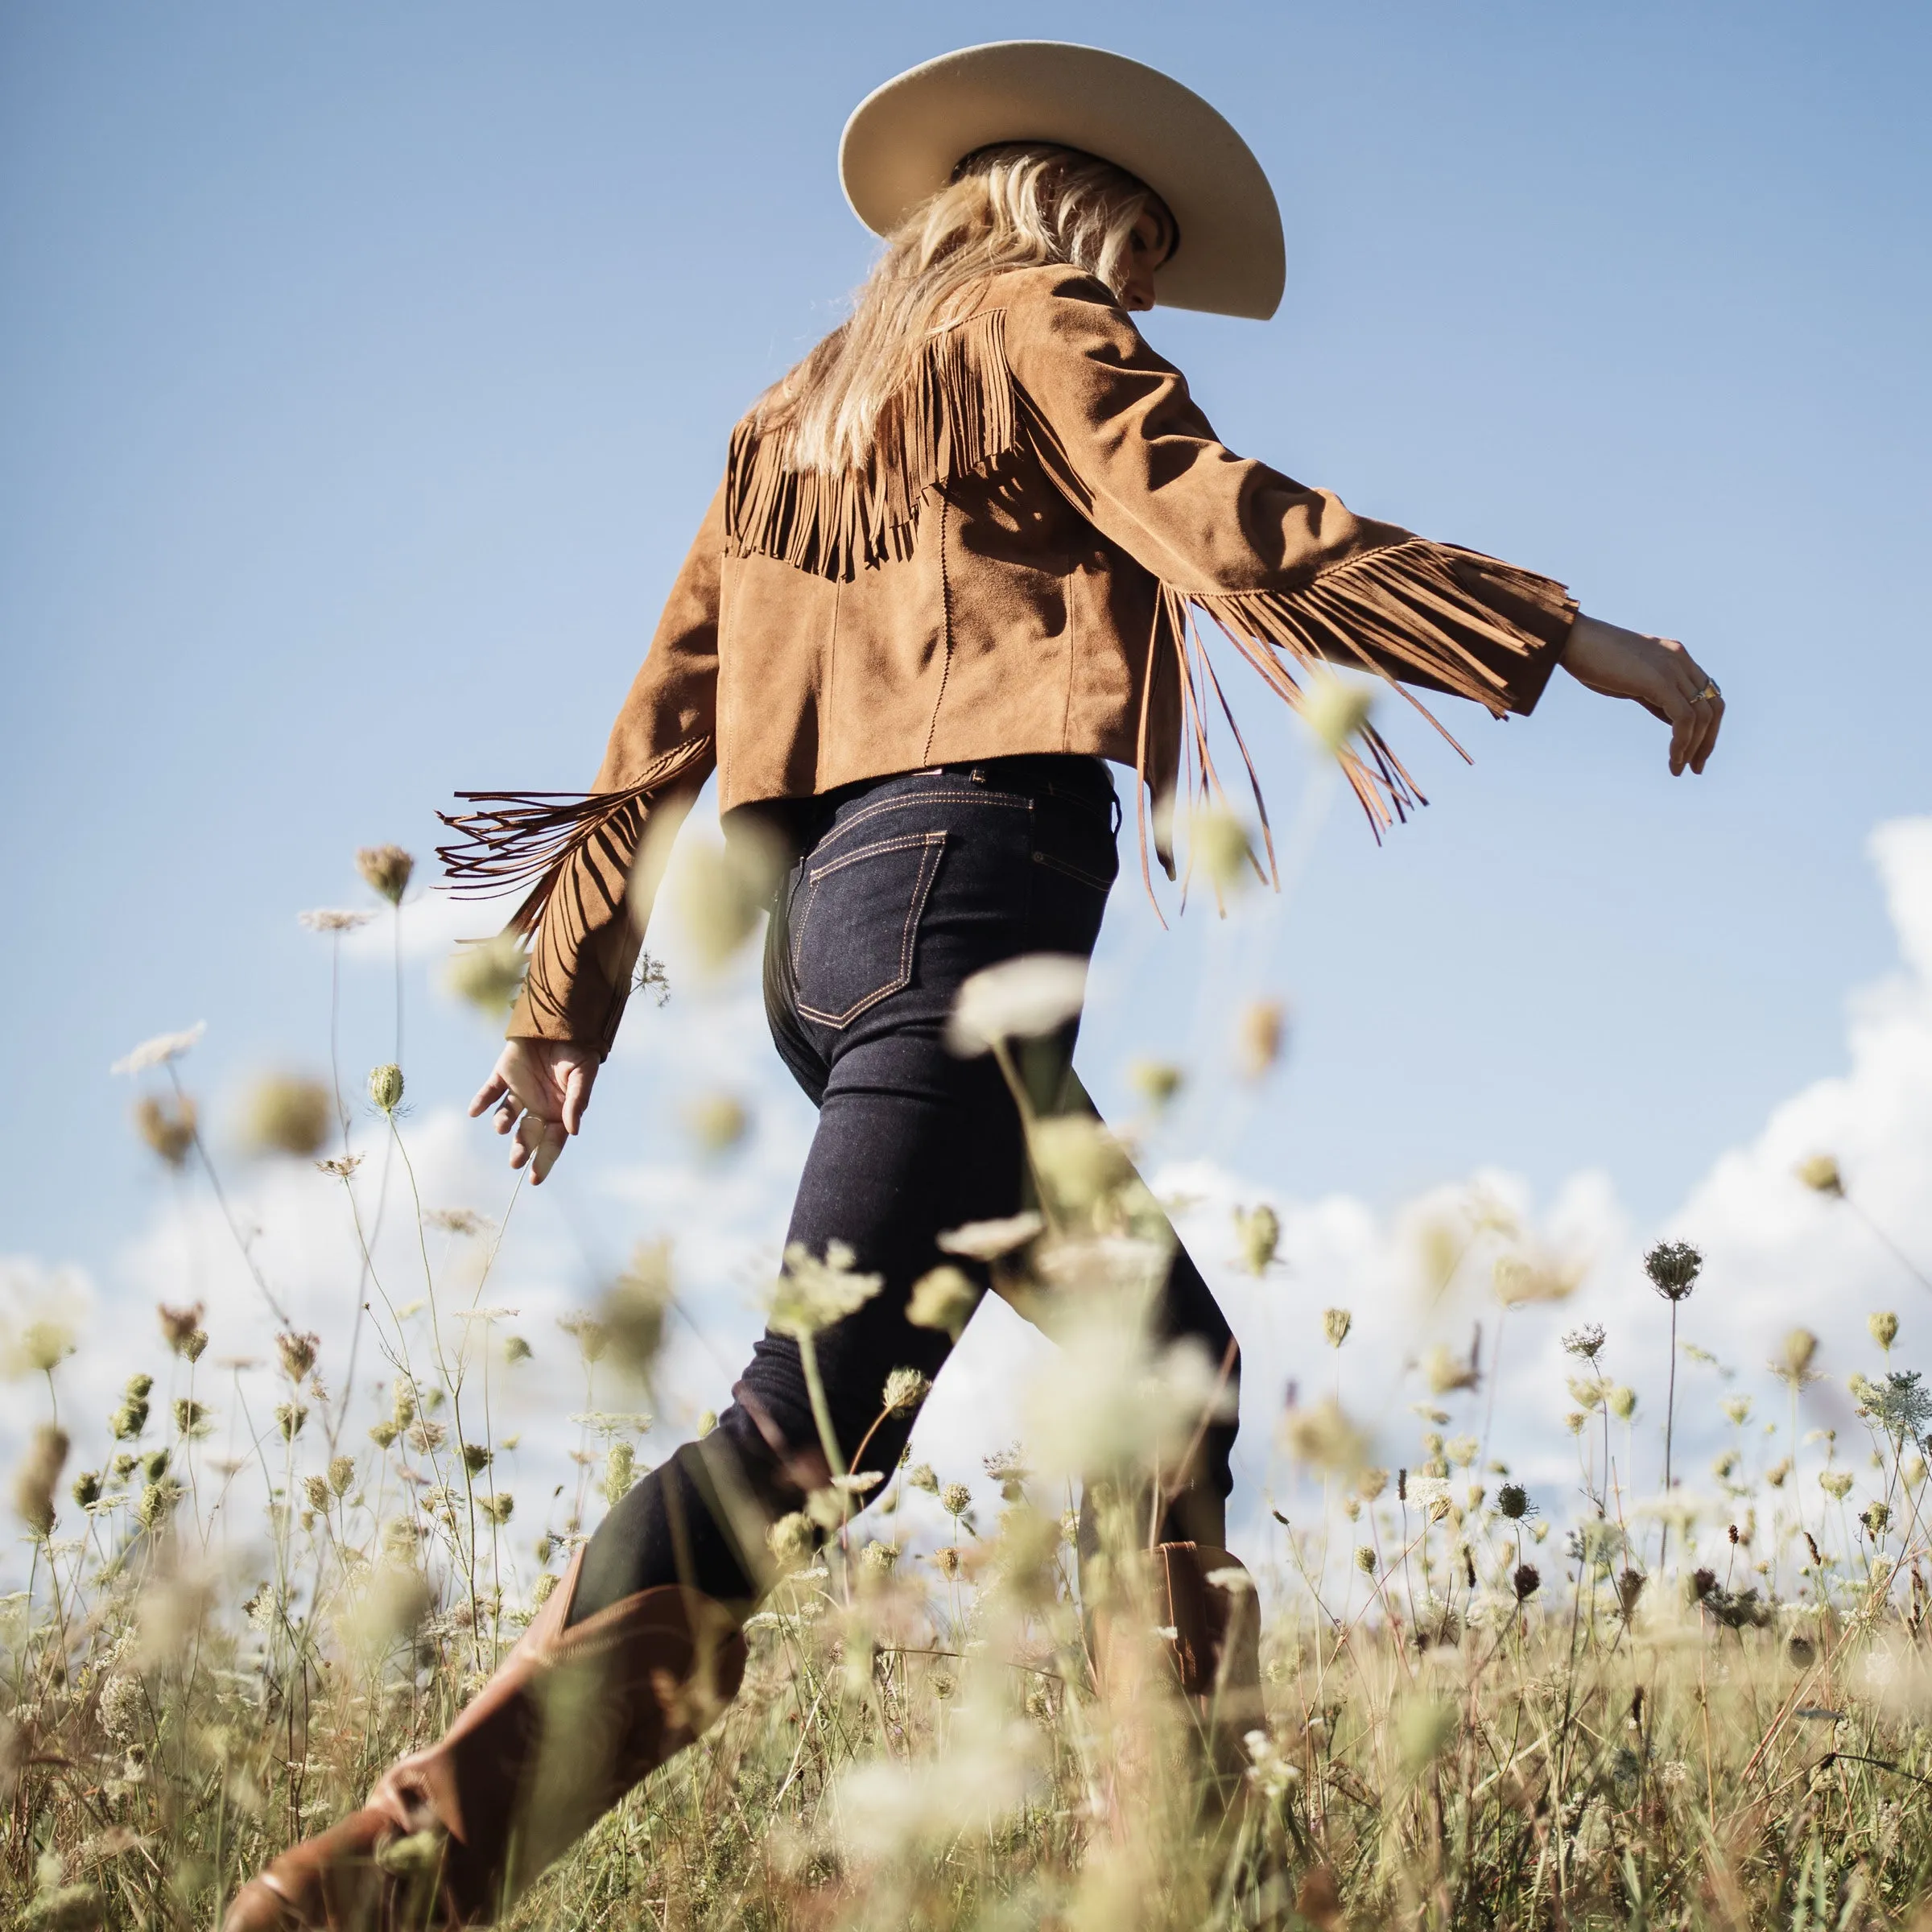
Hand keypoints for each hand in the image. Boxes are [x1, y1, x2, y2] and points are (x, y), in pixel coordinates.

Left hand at [468, 1038, 599, 1184]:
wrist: (563, 1021)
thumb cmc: (578, 1051)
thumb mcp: (583, 1076)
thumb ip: (577, 1102)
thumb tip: (572, 1131)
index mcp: (558, 1112)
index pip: (551, 1143)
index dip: (544, 1161)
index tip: (534, 1179)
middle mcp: (536, 1106)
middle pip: (527, 1135)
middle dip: (521, 1149)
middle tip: (516, 1161)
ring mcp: (518, 1091)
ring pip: (506, 1115)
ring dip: (502, 1123)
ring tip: (503, 1126)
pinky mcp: (502, 1074)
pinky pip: (489, 1091)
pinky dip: (481, 1100)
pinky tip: (474, 1111)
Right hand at [1558, 613, 1724, 775]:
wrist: (1572, 639)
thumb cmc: (1593, 659)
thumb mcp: (1633, 680)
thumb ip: (1656, 696)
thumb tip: (1674, 720)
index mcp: (1676, 656)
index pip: (1708, 694)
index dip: (1708, 725)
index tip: (1694, 751)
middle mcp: (1681, 660)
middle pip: (1714, 706)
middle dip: (1708, 740)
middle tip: (1694, 767)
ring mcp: (1672, 669)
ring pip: (1702, 715)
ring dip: (1694, 747)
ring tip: (1678, 768)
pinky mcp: (1659, 681)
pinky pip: (1683, 718)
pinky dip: (1682, 742)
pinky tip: (1672, 758)